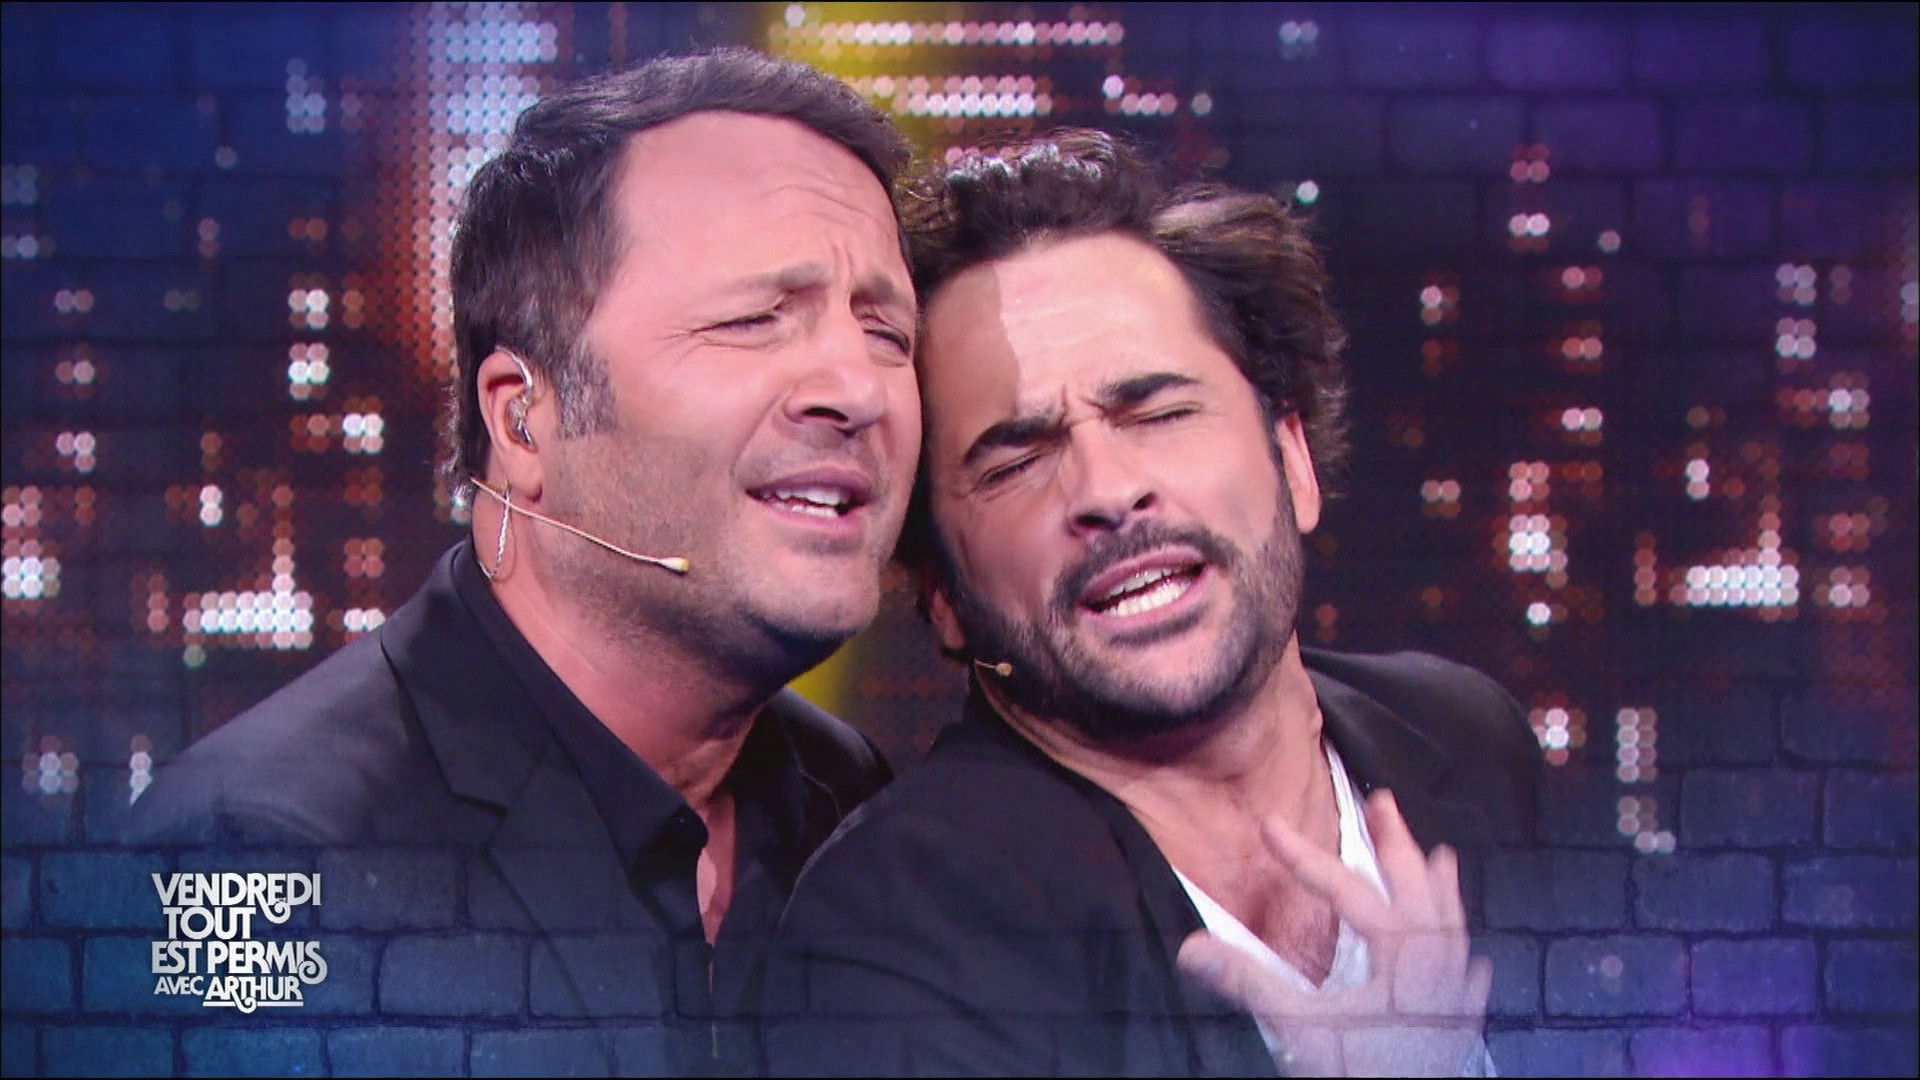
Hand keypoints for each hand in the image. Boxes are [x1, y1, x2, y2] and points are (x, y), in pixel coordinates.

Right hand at [1176, 790, 1491, 1076]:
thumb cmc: (1358, 1072)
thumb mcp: (1299, 1026)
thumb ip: (1249, 982)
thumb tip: (1192, 946)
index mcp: (1395, 952)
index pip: (1346, 888)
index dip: (1304, 855)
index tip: (1269, 825)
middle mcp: (1433, 962)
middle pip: (1416, 887)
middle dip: (1395, 841)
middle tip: (1381, 801)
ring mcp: (1455, 993)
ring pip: (1452, 924)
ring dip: (1441, 888)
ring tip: (1441, 856)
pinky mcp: (1462, 1027)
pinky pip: (1471, 978)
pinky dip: (1467, 955)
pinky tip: (1474, 956)